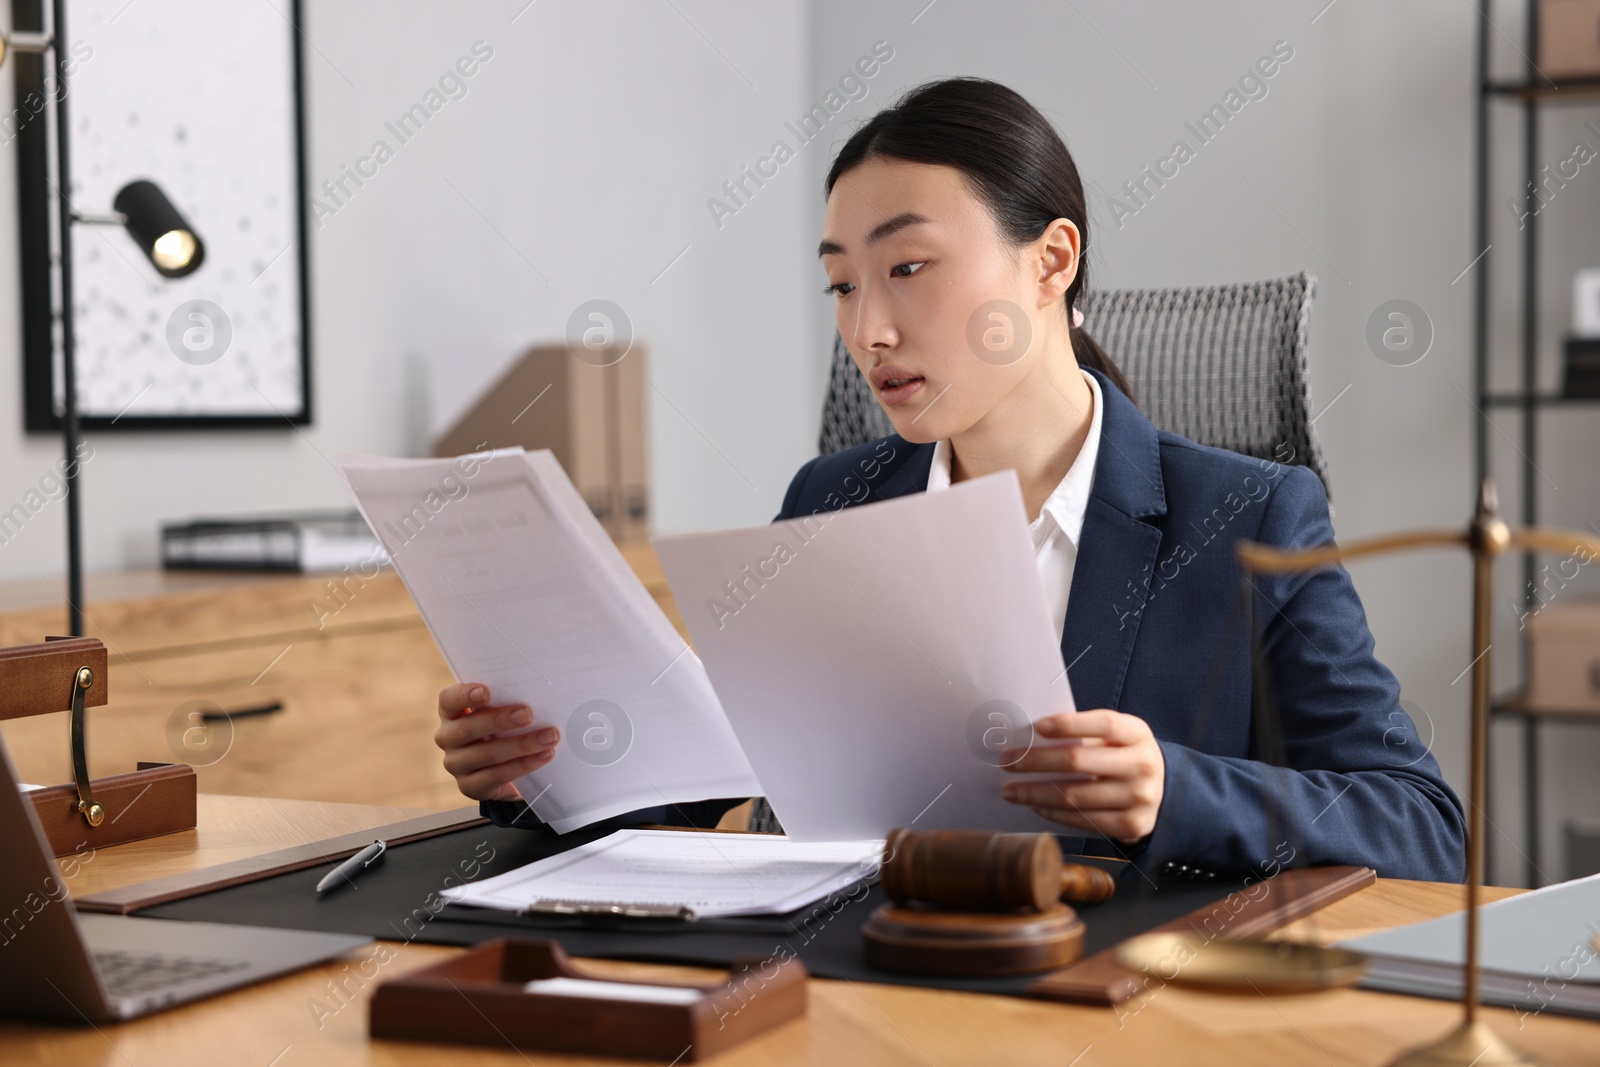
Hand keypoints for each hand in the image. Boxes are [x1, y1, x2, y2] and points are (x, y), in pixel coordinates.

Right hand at [434, 683, 558, 801]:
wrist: (503, 765)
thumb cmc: (503, 727)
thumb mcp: (501, 710)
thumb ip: (509, 699)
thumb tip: (539, 692)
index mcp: (451, 712)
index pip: (449, 700)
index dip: (464, 695)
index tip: (486, 691)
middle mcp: (447, 738)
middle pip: (467, 728)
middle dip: (499, 721)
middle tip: (528, 714)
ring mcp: (456, 764)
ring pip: (485, 755)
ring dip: (520, 745)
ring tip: (548, 738)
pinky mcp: (469, 786)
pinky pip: (496, 776)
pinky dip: (523, 765)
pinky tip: (543, 756)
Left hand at [999, 709, 1164, 842]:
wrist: (1162, 789)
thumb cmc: (1123, 754)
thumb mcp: (1116, 736)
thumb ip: (1084, 734)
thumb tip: (1031, 738)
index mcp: (1137, 734)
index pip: (1103, 724)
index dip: (1069, 725)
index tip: (1037, 727)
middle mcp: (1142, 765)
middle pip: (1078, 761)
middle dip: (1036, 762)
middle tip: (1007, 762)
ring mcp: (1139, 797)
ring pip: (1074, 796)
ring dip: (1035, 793)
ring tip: (1011, 790)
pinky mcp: (1132, 824)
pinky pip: (1083, 819)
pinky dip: (1054, 813)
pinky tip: (1035, 805)